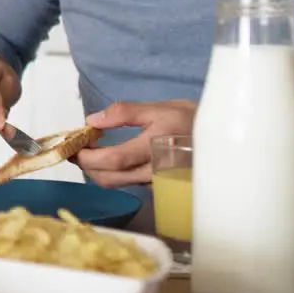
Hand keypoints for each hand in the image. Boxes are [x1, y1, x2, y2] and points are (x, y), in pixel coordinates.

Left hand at [74, 101, 195, 186]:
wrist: (220, 139)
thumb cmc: (189, 120)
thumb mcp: (159, 108)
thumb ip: (125, 112)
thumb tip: (93, 120)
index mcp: (156, 148)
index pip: (114, 159)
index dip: (88, 156)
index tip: (73, 146)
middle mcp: (155, 170)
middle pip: (109, 177)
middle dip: (86, 165)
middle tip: (74, 149)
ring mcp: (156, 181)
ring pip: (116, 183)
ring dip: (95, 170)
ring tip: (87, 151)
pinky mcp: (156, 185)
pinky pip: (126, 183)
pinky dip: (110, 173)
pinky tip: (106, 159)